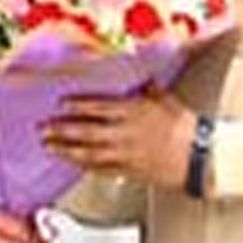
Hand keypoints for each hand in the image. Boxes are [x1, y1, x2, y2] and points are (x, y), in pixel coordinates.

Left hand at [43, 86, 195, 189]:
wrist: (199, 155)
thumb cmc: (184, 125)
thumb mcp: (163, 98)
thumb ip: (143, 87)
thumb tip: (133, 71)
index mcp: (132, 111)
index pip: (97, 107)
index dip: (76, 105)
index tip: (60, 104)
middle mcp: (124, 133)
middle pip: (85, 131)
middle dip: (61, 130)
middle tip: (43, 128)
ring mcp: (125, 154)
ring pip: (88, 153)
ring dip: (65, 150)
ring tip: (49, 147)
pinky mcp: (129, 171)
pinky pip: (100, 169)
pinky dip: (83, 165)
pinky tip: (73, 162)